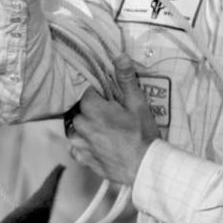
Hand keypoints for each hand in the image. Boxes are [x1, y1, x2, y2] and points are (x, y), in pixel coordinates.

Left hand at [65, 55, 158, 184]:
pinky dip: (84, 147)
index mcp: (92, 109)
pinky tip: (98, 147)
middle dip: (93, 112)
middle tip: (112, 118)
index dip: (100, 96)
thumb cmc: (143, 134)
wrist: (146, 167)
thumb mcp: (138, 104)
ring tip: (106, 133)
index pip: (87, 93)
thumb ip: (126, 79)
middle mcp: (81, 126)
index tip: (112, 101)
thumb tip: (120, 56)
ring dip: (87, 129)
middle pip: (81, 111)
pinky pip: (77, 149)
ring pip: (76, 130)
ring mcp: (80, 144)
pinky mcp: (84, 160)